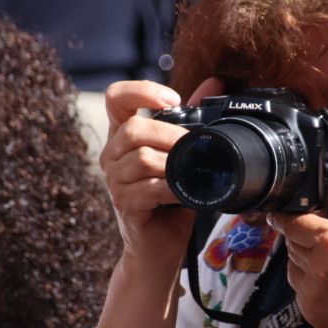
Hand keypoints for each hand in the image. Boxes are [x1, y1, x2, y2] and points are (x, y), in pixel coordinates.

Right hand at [99, 78, 220, 264]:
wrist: (160, 247)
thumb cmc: (171, 197)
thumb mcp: (183, 152)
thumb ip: (193, 116)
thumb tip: (215, 80)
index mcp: (122, 135)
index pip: (116, 97)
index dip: (141, 90)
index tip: (172, 99)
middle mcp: (112, 155)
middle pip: (133, 129)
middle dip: (170, 134)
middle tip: (195, 146)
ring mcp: (115, 182)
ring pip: (141, 159)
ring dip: (174, 163)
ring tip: (194, 171)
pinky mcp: (125, 206)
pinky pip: (148, 189)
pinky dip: (174, 189)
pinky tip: (187, 192)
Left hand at [269, 175, 327, 327]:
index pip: (292, 222)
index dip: (288, 217)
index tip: (283, 214)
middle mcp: (317, 269)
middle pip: (292, 244)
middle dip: (304, 240)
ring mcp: (313, 296)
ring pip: (293, 268)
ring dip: (306, 263)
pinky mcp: (312, 315)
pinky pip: (300, 292)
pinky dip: (312, 286)